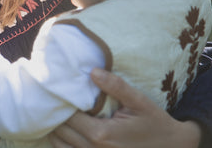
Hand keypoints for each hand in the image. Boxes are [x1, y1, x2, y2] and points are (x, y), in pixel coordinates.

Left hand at [48, 68, 201, 147]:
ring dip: (57, 129)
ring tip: (61, 113)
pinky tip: (69, 130)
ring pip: (59, 144)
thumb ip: (116, 86)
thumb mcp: (139, 102)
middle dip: (56, 114)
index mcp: (101, 133)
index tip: (60, 90)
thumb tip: (93, 71)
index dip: (60, 102)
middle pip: (60, 131)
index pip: (67, 116)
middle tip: (57, 99)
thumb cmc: (155, 123)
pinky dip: (64, 142)